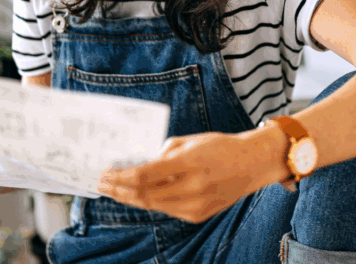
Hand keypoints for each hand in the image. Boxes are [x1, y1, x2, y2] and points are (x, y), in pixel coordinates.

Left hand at [97, 131, 284, 222]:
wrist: (252, 164)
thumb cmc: (221, 147)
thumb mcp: (192, 140)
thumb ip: (165, 152)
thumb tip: (140, 163)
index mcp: (190, 163)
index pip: (145, 175)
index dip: (121, 176)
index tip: (106, 173)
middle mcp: (193, 187)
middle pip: (145, 194)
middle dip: (119, 190)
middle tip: (103, 185)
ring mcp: (196, 205)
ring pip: (153, 205)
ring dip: (131, 198)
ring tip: (115, 192)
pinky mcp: (198, 215)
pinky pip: (167, 209)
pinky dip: (151, 202)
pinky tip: (139, 196)